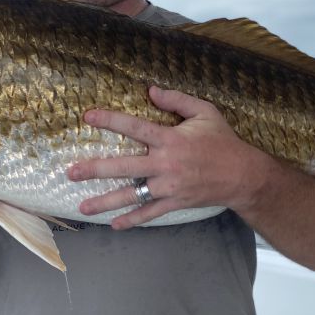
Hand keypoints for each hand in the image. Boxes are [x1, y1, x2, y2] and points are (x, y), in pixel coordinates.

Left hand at [67, 86, 267, 228]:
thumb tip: (151, 90)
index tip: (88, 117)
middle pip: (123, 167)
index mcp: (170, 139)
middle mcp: (165, 164)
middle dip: (95, 170)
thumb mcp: (205, 112)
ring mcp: (169, 186)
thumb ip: (177, 100)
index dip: (110, 120)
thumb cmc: (223, 141)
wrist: (243, 175)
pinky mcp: (174, 202)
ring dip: (105, 201)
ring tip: (83, 207)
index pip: (134, 127)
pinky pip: (150, 213)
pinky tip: (114, 224)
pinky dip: (132, 220)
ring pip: (132, 195)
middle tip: (71, 172)